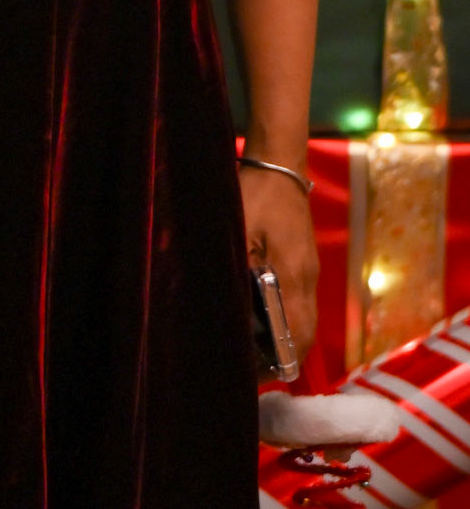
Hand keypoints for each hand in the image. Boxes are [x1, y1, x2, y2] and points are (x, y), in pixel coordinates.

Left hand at [239, 163, 318, 365]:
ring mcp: (308, 270)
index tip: (250, 373)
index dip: (278, 361)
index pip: (297, 337)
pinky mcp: (302, 261)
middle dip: (280, 356)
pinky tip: (254, 314)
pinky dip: (280, 316)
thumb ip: (235, 273)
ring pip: (301, 319)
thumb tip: (227, 310)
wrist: (278, 163)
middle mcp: (308, 280)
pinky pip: (297, 301)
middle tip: (246, 364)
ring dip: (280, 337)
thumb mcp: (236, 233)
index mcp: (294, 277)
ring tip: (246, 345)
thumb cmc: (255, 195)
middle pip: (303, 334)